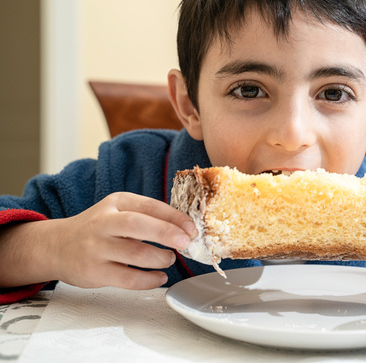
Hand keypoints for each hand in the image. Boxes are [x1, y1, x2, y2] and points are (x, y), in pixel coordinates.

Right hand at [46, 192, 196, 289]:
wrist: (56, 246)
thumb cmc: (97, 228)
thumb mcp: (118, 211)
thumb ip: (146, 215)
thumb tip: (184, 228)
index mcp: (115, 203)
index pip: (149, 206)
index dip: (174, 217)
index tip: (192, 228)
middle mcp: (103, 223)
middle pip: (138, 225)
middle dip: (167, 233)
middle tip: (186, 242)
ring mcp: (96, 248)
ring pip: (135, 254)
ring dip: (160, 258)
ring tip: (169, 259)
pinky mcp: (94, 272)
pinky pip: (127, 279)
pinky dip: (149, 280)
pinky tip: (159, 277)